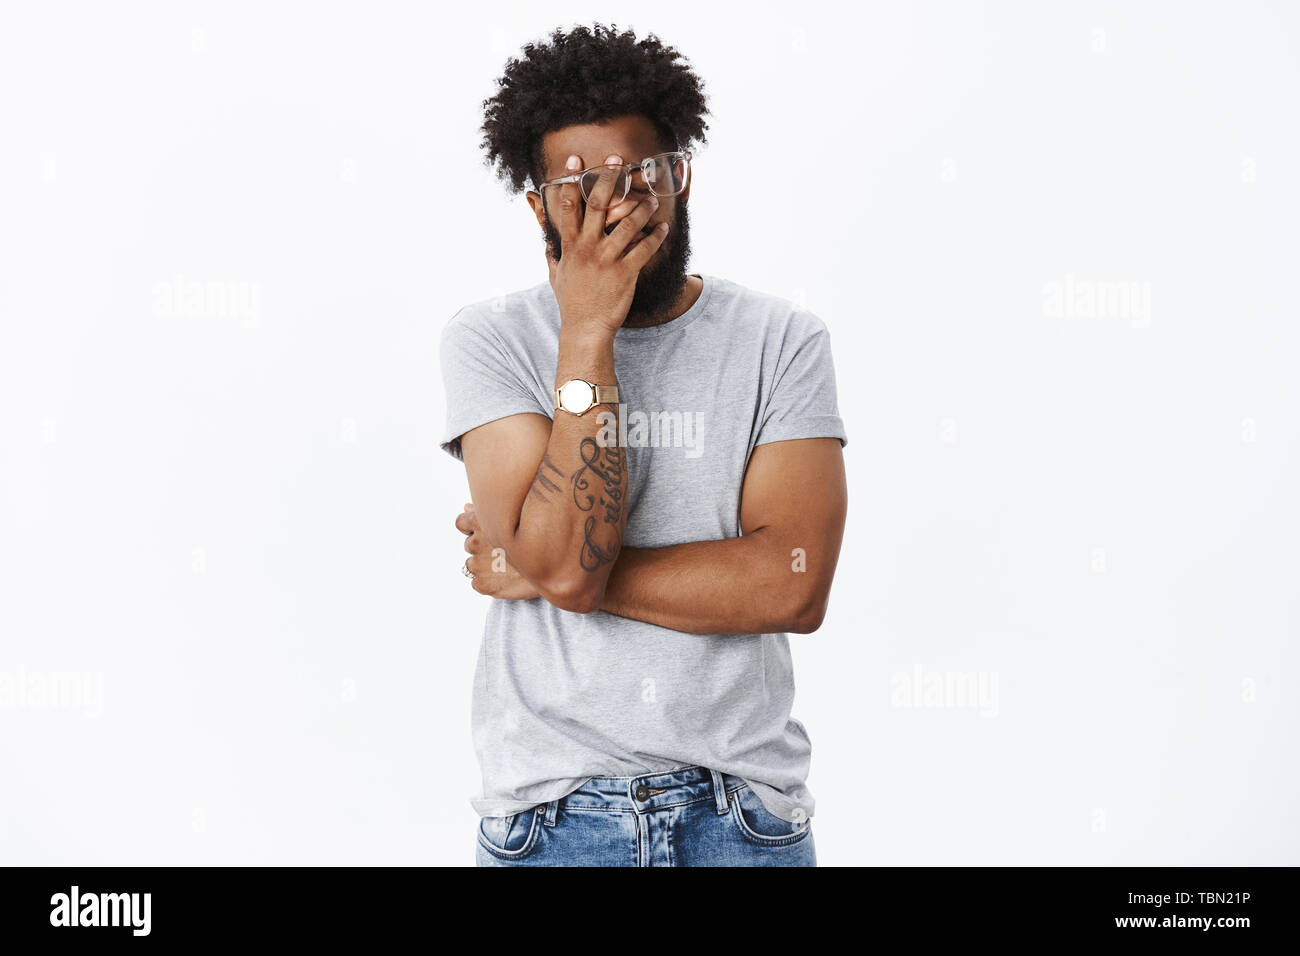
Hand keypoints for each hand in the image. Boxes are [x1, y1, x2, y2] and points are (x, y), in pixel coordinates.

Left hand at [456, 503, 541, 599]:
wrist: (556, 565)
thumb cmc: (539, 536)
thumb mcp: (515, 516)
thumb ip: (489, 511)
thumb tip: (467, 507)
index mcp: (481, 522)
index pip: (461, 523)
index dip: (472, 528)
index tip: (486, 534)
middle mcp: (477, 541)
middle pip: (469, 544)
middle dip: (482, 548)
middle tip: (504, 552)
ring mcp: (478, 564)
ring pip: (471, 565)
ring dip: (485, 566)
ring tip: (507, 566)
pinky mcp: (483, 584)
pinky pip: (477, 583)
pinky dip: (488, 583)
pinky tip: (506, 579)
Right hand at [545, 153, 670, 335]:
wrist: (585, 329)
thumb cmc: (571, 303)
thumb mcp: (555, 276)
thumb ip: (553, 254)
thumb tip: (547, 242)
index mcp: (570, 246)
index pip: (568, 206)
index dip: (571, 181)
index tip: (576, 161)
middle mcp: (587, 249)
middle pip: (597, 205)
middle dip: (607, 179)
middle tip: (617, 161)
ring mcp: (606, 260)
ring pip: (627, 224)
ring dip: (642, 207)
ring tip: (652, 198)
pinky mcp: (625, 273)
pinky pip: (644, 249)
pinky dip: (656, 236)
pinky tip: (663, 226)